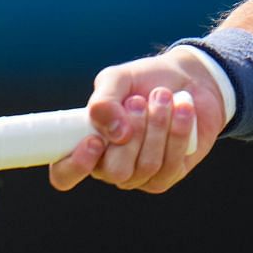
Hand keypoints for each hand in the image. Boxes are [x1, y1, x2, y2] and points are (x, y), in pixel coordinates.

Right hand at [47, 52, 226, 193]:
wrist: (188, 78)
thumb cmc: (144, 80)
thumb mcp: (117, 79)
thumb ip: (103, 101)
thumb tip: (113, 131)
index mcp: (87, 144)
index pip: (64, 174)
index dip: (76, 165)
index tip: (95, 140)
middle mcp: (110, 165)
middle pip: (115, 171)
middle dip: (133, 132)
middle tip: (140, 101)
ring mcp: (140, 175)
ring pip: (146, 166)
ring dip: (158, 125)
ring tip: (163, 96)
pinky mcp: (169, 174)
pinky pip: (171, 165)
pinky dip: (178, 131)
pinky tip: (182, 108)